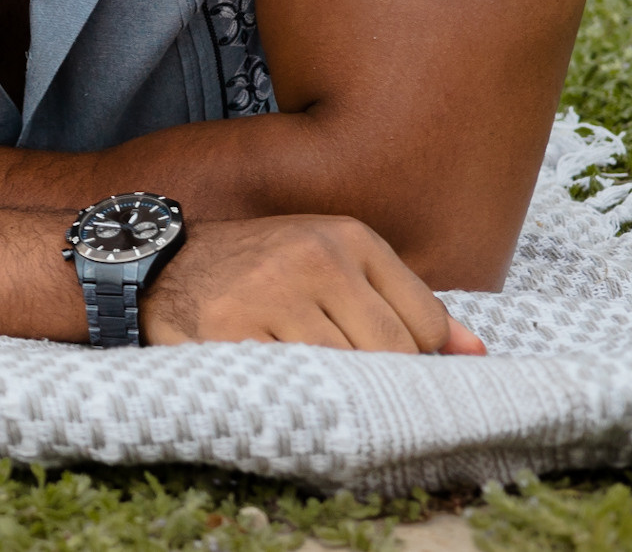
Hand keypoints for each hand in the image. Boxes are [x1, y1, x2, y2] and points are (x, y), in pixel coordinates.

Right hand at [143, 215, 487, 354]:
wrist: (155, 261)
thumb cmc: (258, 269)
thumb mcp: (332, 261)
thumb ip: (404, 302)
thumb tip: (477, 355)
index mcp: (348, 237)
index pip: (425, 325)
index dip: (409, 356)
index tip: (375, 358)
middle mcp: (314, 257)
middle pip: (392, 355)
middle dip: (374, 377)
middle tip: (339, 375)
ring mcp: (271, 294)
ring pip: (345, 374)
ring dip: (331, 388)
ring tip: (304, 373)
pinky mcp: (230, 331)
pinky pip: (291, 384)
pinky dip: (290, 394)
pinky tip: (274, 378)